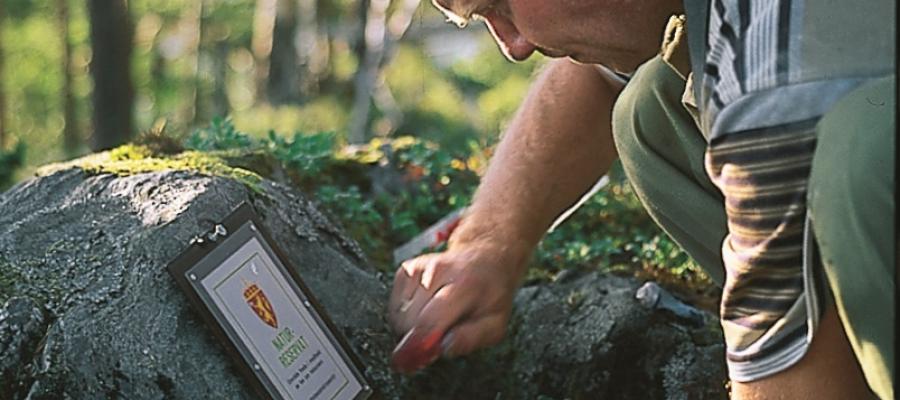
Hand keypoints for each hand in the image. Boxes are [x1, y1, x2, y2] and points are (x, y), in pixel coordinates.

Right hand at [387, 243, 525, 372]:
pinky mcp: (406, 269)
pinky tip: (423, 311)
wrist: (484, 259)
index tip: (407, 362)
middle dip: (415, 339)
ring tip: (432, 323)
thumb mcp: (495, 323)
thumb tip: (443, 347)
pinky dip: (404, 315)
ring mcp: (419, 268)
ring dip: (409, 328)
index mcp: (463, 286)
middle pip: (409, 319)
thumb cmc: (489, 296)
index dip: (416, 345)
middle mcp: (437, 272)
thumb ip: (472, 338)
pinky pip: (393, 305)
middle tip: (432, 342)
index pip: (430, 320)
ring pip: (398, 314)